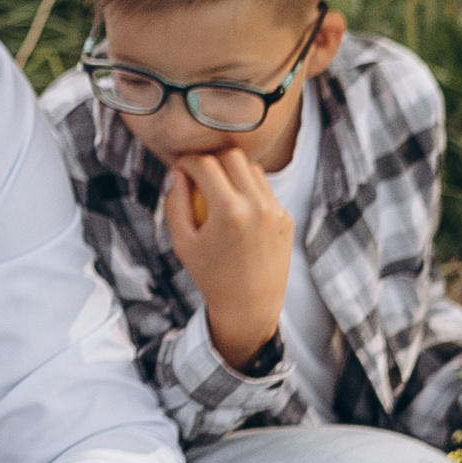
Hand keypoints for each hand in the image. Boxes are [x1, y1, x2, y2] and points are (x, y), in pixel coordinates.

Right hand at [161, 145, 293, 369]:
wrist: (250, 305)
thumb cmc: (210, 276)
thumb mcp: (182, 243)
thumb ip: (175, 204)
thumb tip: (176, 173)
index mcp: (229, 211)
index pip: (205, 165)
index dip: (187, 162)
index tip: (180, 169)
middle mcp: (257, 206)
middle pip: (232, 157)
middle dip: (211, 160)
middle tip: (198, 175)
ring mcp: (276, 210)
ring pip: (252, 169)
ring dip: (232, 173)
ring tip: (218, 192)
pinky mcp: (286, 217)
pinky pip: (265, 190)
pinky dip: (249, 191)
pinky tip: (236, 210)